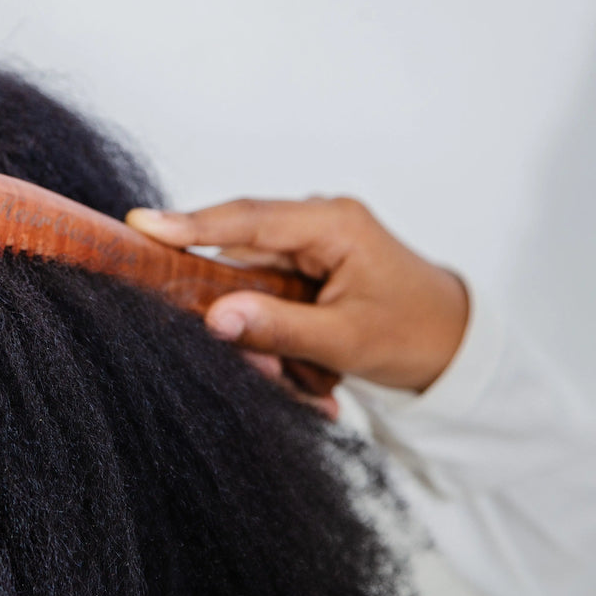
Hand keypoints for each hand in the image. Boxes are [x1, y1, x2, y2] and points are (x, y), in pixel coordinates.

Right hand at [126, 197, 468, 411]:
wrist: (454, 344)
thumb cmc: (415, 333)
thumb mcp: (347, 339)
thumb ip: (279, 327)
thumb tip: (213, 318)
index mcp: (332, 223)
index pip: (247, 219)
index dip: (191, 223)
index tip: (141, 225)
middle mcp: (315, 224)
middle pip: (239, 256)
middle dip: (232, 310)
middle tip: (259, 362)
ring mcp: (308, 246)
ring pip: (248, 284)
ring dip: (261, 334)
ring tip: (308, 377)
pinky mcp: (303, 270)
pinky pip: (264, 299)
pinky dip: (275, 338)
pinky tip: (313, 372)